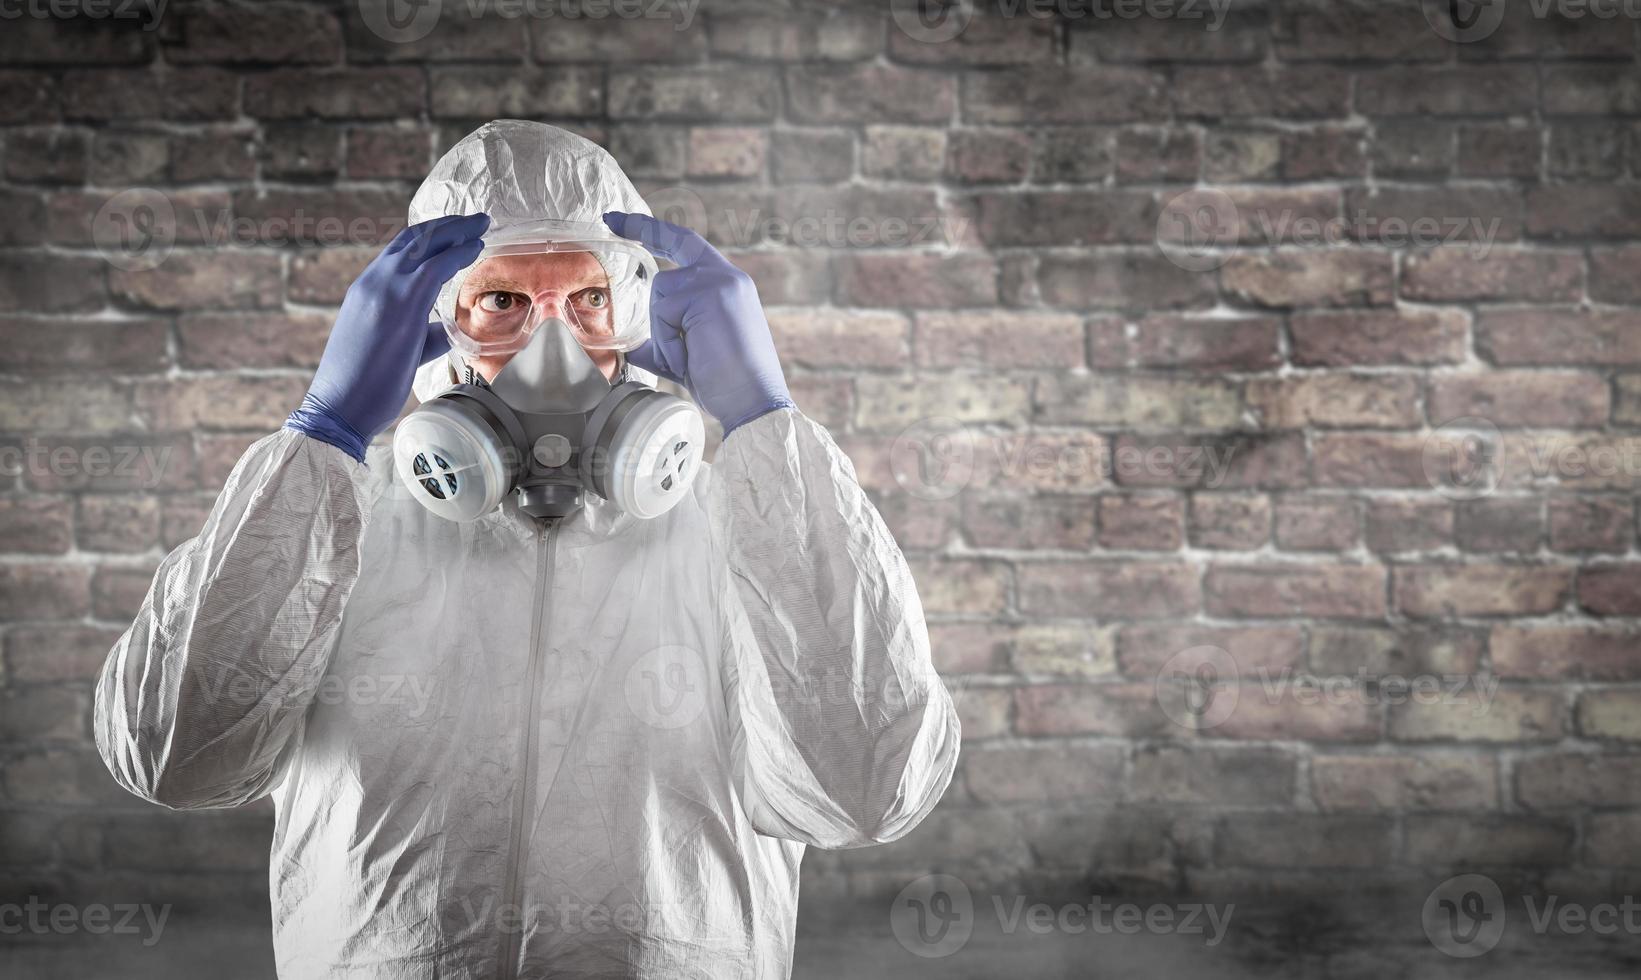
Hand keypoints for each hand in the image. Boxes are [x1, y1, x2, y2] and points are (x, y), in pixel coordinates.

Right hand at [286, 213, 488, 461]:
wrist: (339, 407)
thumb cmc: (364, 386)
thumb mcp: (395, 348)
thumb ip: (422, 333)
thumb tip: (447, 328)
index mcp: (367, 289)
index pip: (400, 250)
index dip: (431, 236)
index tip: (455, 232)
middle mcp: (373, 282)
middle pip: (413, 238)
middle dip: (448, 225)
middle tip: (476, 220)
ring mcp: (384, 290)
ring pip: (424, 244)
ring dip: (457, 231)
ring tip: (481, 226)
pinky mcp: (401, 305)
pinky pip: (435, 266)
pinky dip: (457, 253)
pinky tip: (475, 249)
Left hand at [603, 211, 793, 435]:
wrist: (752, 403)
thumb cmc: (725, 383)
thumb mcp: (689, 353)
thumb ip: (664, 339)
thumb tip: (632, 344)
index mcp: (728, 286)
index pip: (687, 245)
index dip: (654, 231)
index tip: (623, 221)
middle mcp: (727, 277)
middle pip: (670, 257)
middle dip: (643, 242)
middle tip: (612, 222)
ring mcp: (719, 283)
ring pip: (661, 293)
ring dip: (664, 333)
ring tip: (689, 358)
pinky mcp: (709, 295)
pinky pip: (663, 313)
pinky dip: (669, 341)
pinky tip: (691, 358)